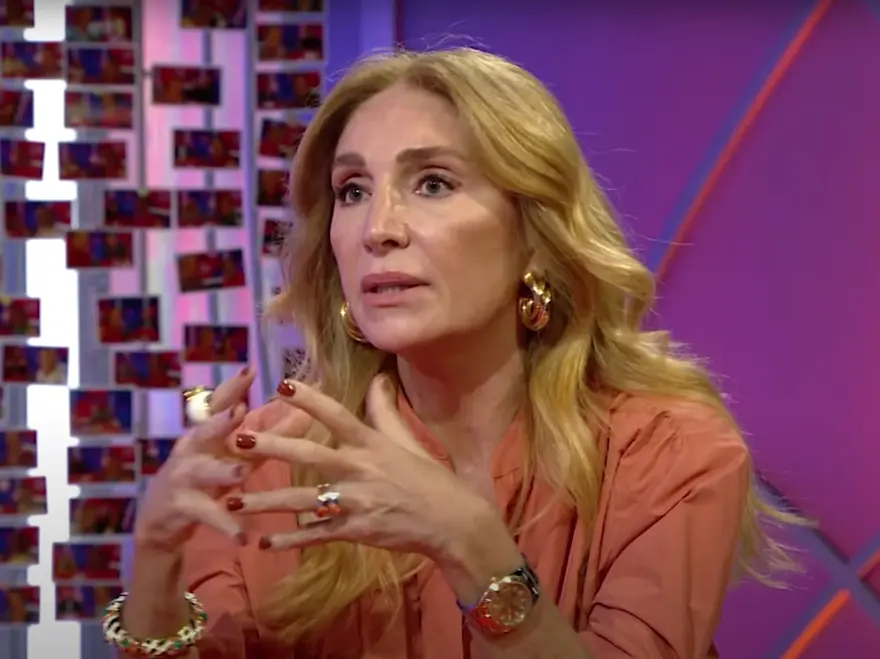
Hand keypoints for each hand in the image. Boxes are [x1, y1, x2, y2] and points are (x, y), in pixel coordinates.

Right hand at [133, 368, 309, 551]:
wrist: (160, 522)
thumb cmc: (207, 479)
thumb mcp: (235, 455)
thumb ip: (267, 435)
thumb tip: (304, 412)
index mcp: (206, 433)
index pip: (218, 405)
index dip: (233, 387)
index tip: (251, 369)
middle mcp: (191, 450)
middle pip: (204, 432)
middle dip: (220, 421)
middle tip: (239, 411)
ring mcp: (183, 479)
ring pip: (203, 473)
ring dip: (222, 471)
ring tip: (241, 472)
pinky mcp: (181, 508)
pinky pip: (206, 516)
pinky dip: (225, 525)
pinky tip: (242, 537)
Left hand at [226, 375, 497, 561]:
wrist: (451, 522)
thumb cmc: (429, 479)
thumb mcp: (408, 441)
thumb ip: (386, 412)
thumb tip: (379, 379)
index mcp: (372, 444)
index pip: (336, 415)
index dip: (309, 399)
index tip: (282, 385)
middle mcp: (360, 470)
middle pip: (309, 455)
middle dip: (272, 448)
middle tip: (238, 442)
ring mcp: (356, 502)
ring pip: (302, 501)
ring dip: (266, 502)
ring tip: (234, 501)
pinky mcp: (356, 531)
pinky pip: (317, 534)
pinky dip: (290, 540)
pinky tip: (264, 542)